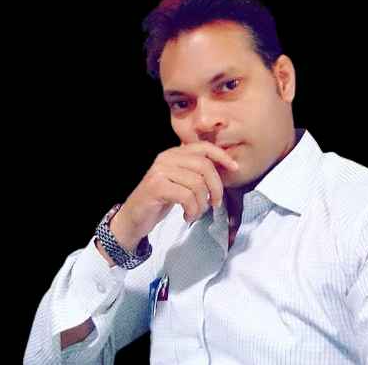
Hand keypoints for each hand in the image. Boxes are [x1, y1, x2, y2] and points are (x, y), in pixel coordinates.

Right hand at [119, 142, 238, 238]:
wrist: (132, 219)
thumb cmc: (159, 201)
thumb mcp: (179, 183)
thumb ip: (195, 173)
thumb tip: (223, 170)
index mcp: (174, 154)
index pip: (203, 147)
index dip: (222, 156)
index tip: (235, 168)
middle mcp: (166, 158)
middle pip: (204, 166)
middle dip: (216, 187)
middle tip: (215, 203)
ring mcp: (160, 171)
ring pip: (197, 183)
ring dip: (202, 203)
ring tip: (196, 212)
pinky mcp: (156, 187)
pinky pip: (186, 196)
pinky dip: (192, 209)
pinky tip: (187, 216)